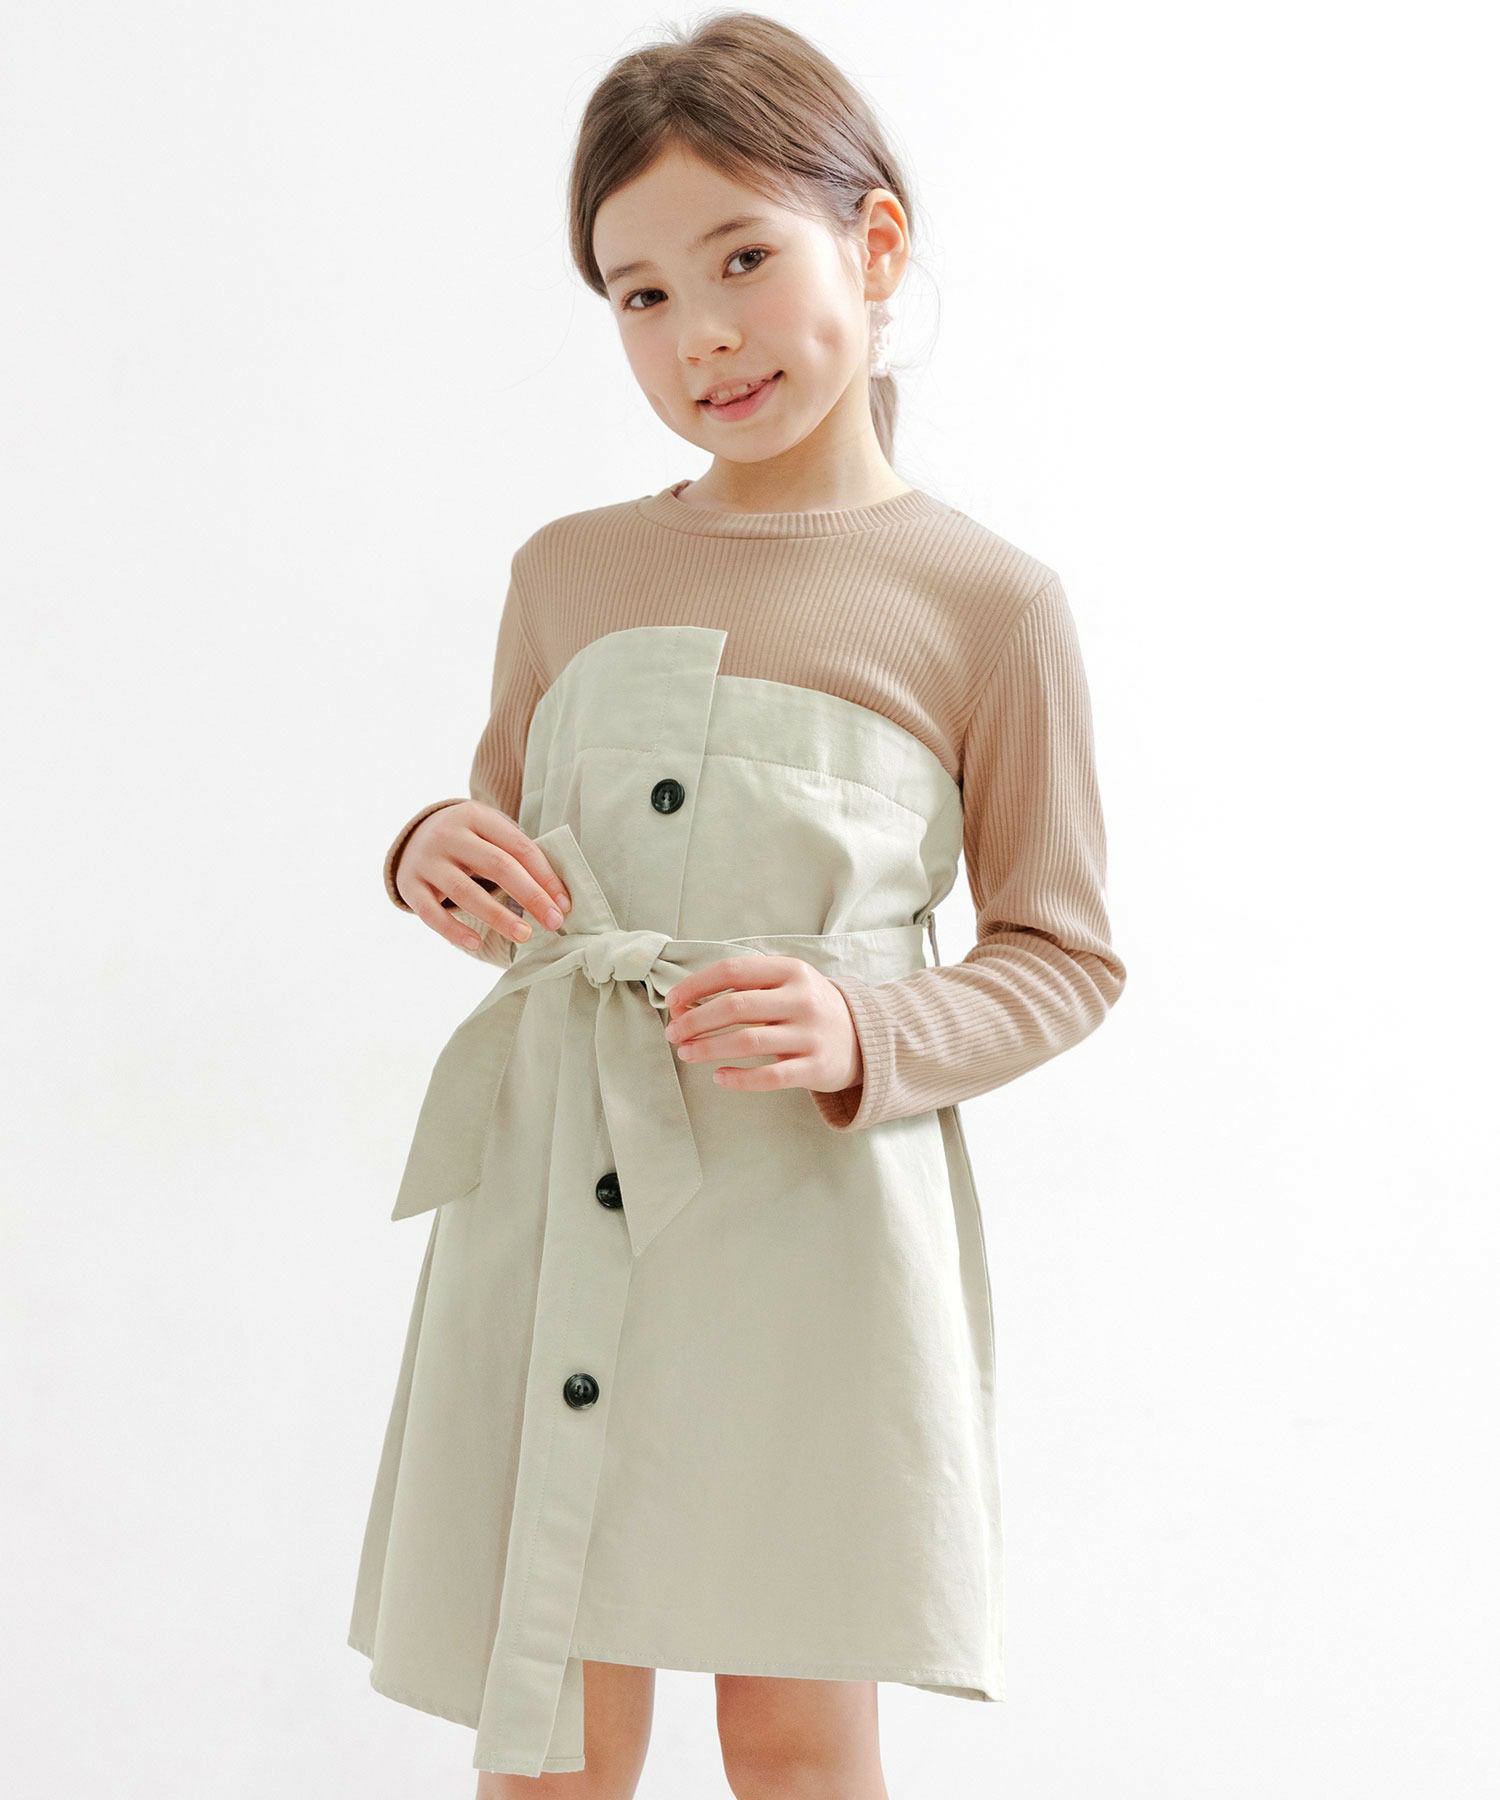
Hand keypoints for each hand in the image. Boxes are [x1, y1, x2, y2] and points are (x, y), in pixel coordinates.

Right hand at [394, 801, 571, 953]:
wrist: (414, 837)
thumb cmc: (469, 842)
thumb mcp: (490, 834)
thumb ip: (519, 856)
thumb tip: (558, 897)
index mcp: (476, 816)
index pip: (519, 847)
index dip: (545, 877)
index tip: (563, 905)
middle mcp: (449, 835)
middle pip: (497, 865)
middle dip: (530, 896)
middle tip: (552, 922)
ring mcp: (426, 860)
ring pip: (464, 891)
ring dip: (498, 916)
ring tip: (524, 935)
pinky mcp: (409, 885)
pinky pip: (430, 913)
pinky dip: (453, 930)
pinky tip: (476, 943)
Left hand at [661, 955, 862, 1095]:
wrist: (864, 1038)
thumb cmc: (809, 1009)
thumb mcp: (788, 984)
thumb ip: (745, 987)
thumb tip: (685, 1003)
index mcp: (791, 970)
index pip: (733, 970)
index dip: (697, 985)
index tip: (673, 1001)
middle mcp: (802, 999)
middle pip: (735, 1006)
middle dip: (695, 1020)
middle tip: (673, 1033)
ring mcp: (810, 1034)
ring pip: (747, 1041)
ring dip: (708, 1048)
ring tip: (686, 1054)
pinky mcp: (815, 1067)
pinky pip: (770, 1076)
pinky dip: (739, 1078)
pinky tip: (719, 1077)